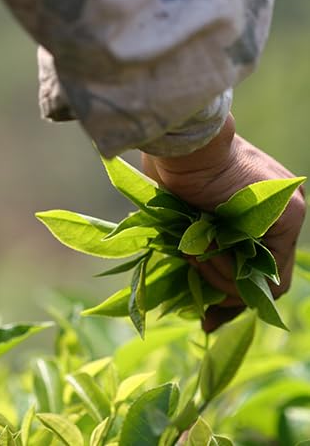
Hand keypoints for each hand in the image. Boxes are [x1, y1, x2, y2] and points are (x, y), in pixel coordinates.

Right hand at [142, 115, 305, 331]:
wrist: (183, 146)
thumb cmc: (176, 174)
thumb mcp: (185, 221)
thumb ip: (200, 248)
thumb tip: (195, 278)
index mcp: (256, 214)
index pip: (255, 268)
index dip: (231, 299)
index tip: (209, 319)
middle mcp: (278, 215)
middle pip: (261, 280)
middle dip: (228, 301)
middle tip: (204, 315)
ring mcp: (287, 214)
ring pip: (260, 281)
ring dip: (219, 279)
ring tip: (192, 255)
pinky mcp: (288, 215)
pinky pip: (261, 273)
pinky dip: (226, 273)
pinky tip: (203, 252)